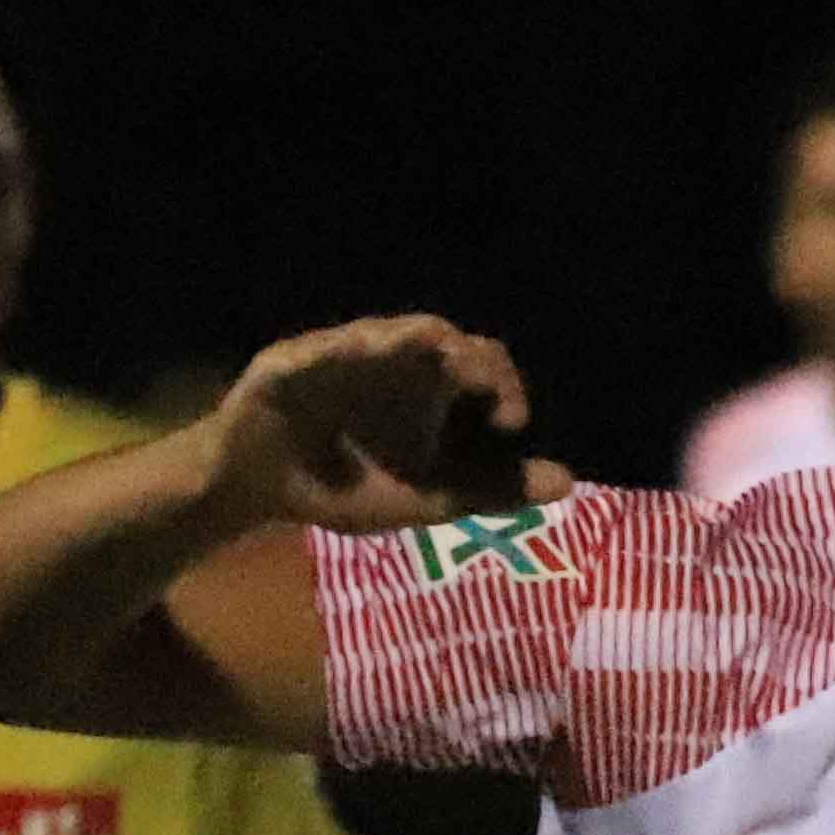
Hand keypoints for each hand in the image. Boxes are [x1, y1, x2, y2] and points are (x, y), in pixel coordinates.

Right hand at [190, 318, 574, 536]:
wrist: (265, 491)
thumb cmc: (349, 485)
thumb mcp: (430, 499)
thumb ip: (493, 489)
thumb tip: (568, 482)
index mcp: (430, 390)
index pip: (481, 365)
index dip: (504, 386)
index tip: (515, 423)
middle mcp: (392, 363)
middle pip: (438, 341)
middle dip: (463, 356)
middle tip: (480, 379)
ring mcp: (340, 357)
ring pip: (379, 336)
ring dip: (403, 339)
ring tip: (428, 343)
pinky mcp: (290, 365)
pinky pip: (313, 353)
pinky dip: (333, 352)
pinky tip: (348, 352)